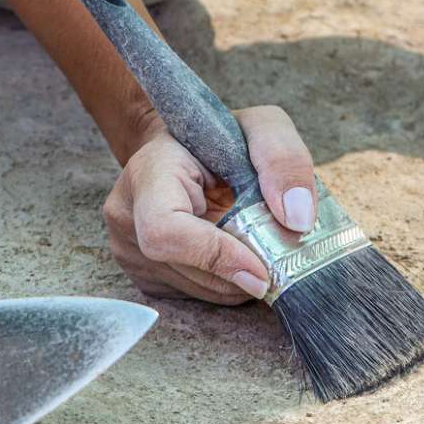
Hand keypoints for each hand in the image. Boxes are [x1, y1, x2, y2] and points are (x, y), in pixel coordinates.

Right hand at [103, 106, 316, 303]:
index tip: (261, 269)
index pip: (165, 231)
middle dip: (241, 271)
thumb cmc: (217, 137)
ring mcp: (127, 250)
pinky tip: (236, 256)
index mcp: (148, 172)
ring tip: (257, 249)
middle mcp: (126, 215)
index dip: (215, 257)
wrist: (180, 150)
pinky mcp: (144, 275)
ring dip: (238, 281)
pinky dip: (226, 284)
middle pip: (188, 270)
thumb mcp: (260, 127)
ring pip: (196, 291)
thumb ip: (282, 159)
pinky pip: (193, 297)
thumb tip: (297, 218)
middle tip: (275, 255)